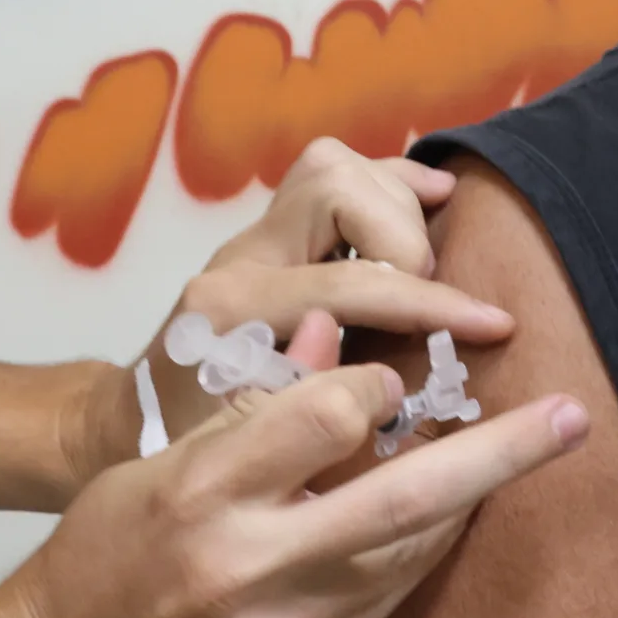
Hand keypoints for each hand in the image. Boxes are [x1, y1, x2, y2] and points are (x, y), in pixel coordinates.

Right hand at [0, 361, 591, 617]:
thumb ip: (251, 404)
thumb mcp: (154, 462)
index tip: (394, 374)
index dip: (377, 383)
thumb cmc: (94, 560)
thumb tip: (333, 328)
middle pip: (402, 498)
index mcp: (199, 492)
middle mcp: (243, 566)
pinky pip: (381, 609)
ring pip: (406, 557)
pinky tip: (438, 525)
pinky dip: (415, 559)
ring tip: (515, 457)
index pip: (327, 412)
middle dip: (502, 454)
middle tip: (574, 415)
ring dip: (465, 504)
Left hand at [67, 138, 511, 487]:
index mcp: (232, 310)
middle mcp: (238, 256)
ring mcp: (251, 237)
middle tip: (434, 294)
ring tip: (431, 255)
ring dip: (396, 200)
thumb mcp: (247, 449)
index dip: (434, 304)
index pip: (353, 282)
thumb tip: (388, 378)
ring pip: (332, 165)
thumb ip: (310, 409)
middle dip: (405, 235)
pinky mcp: (268, 233)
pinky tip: (434, 194)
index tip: (495, 327)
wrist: (123, 426)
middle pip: (337, 186)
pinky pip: (330, 176)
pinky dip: (387, 180)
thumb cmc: (185, 452)